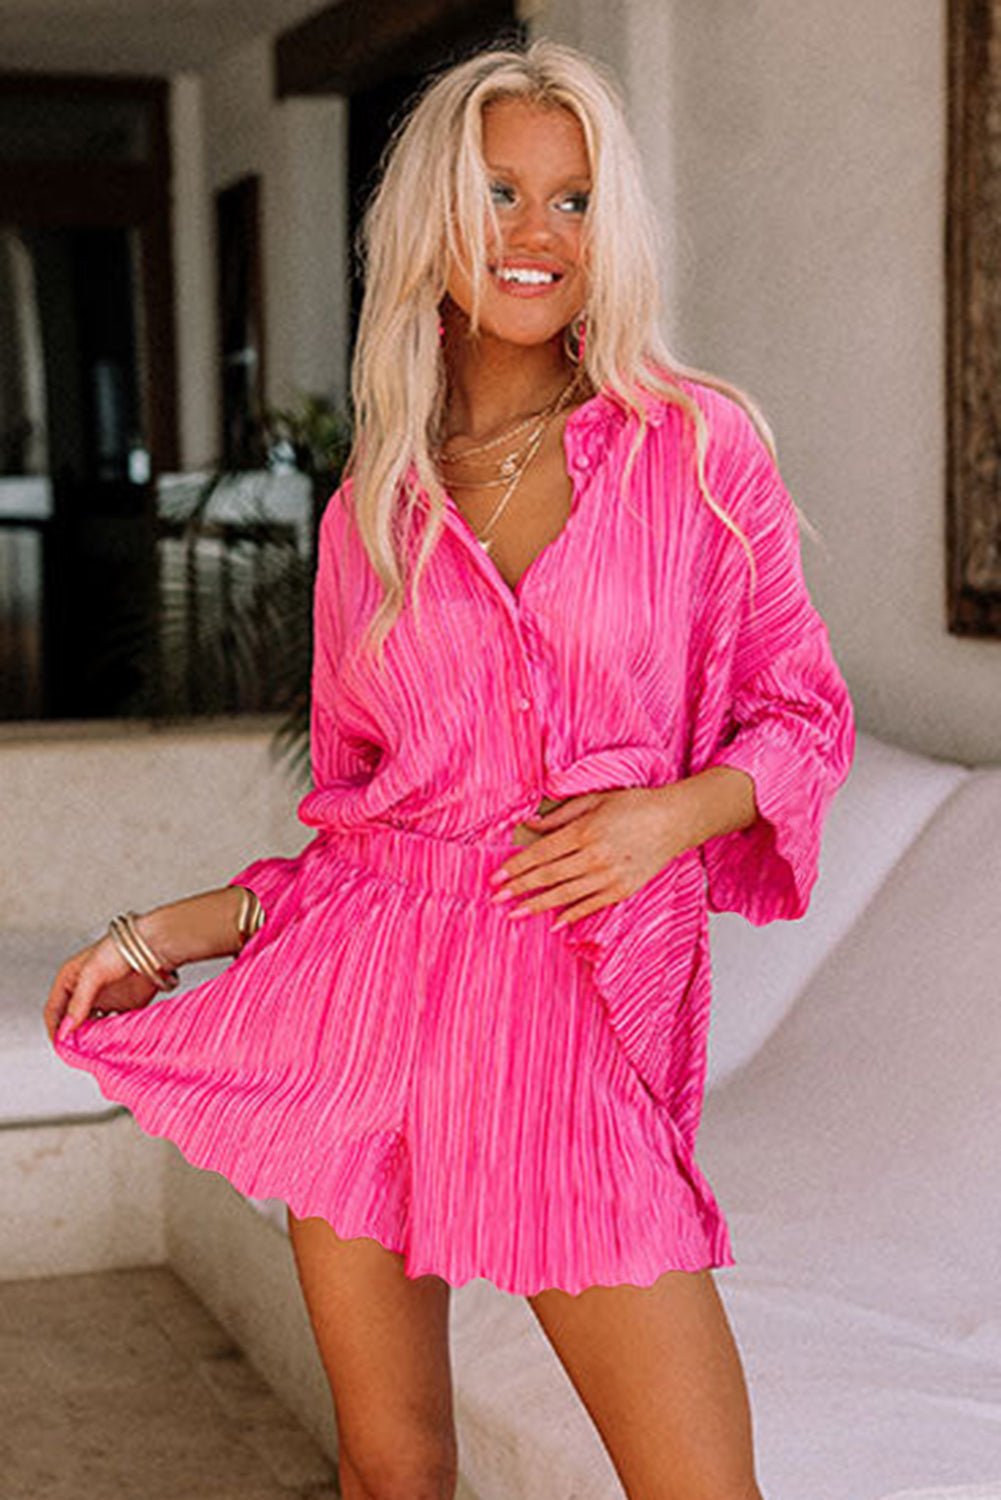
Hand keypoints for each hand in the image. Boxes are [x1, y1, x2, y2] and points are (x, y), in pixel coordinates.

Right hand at [44, 934, 158, 1045]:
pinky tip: (112, 1042)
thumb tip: (66, 1028)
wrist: (155, 946)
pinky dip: (110, 1036)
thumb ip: (79, 1002)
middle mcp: (85, 992)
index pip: (54, 1010)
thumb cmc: (121, 948)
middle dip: (73, 1037)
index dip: (55, 1028)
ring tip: (94, 1049)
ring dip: (91, 1039)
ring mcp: (105, 1000)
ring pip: (92, 1027)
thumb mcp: (92, 973)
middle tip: (78, 1051)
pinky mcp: (124, 1007)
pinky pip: (112, 1027)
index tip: (61, 1045)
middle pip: (72, 1022)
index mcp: (70, 980)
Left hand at [490, 785, 697, 928]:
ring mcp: (609, 876)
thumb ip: (562, 814)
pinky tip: (554, 922)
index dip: (517, 866)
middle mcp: (594, 856)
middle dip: (519, 888)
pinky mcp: (623, 889)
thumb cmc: (636, 805)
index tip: (497, 876)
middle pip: (548, 876)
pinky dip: (571, 915)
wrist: (675, 821)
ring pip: (565, 895)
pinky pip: (591, 905)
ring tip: (515, 913)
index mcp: (585, 831)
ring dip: (538, 905)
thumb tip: (531, 824)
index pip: (541, 853)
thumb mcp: (595, 799)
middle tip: (496, 898)